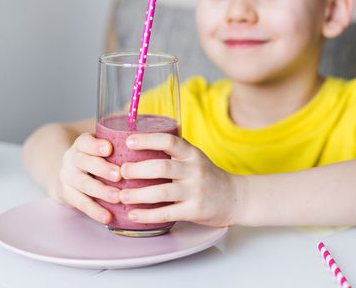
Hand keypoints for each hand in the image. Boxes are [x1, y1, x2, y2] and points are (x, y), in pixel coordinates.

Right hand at [58, 133, 121, 223]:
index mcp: (81, 145)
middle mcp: (71, 159)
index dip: (96, 145)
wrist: (70, 178)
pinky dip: (95, 211)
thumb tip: (149, 149)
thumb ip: (117, 148)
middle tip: (119, 175)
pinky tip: (107, 217)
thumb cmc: (95, 161)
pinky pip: (81, 203)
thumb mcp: (100, 151)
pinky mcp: (67, 195)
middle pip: (84, 162)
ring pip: (84, 184)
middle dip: (102, 169)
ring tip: (117, 197)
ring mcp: (68, 177)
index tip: (109, 148)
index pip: (85, 142)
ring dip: (101, 191)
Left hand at [119, 133, 239, 226]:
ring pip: (162, 192)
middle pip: (162, 167)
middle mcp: (194, 170)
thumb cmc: (207, 176)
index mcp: (192, 154)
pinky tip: (133, 215)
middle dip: (137, 170)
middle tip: (120, 172)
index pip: (169, 141)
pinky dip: (148, 215)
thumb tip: (137, 144)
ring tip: (121, 196)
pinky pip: (167, 213)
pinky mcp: (195, 211)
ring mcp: (195, 191)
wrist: (235, 198)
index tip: (128, 141)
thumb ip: (173, 152)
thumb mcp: (195, 158)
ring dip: (138, 194)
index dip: (147, 140)